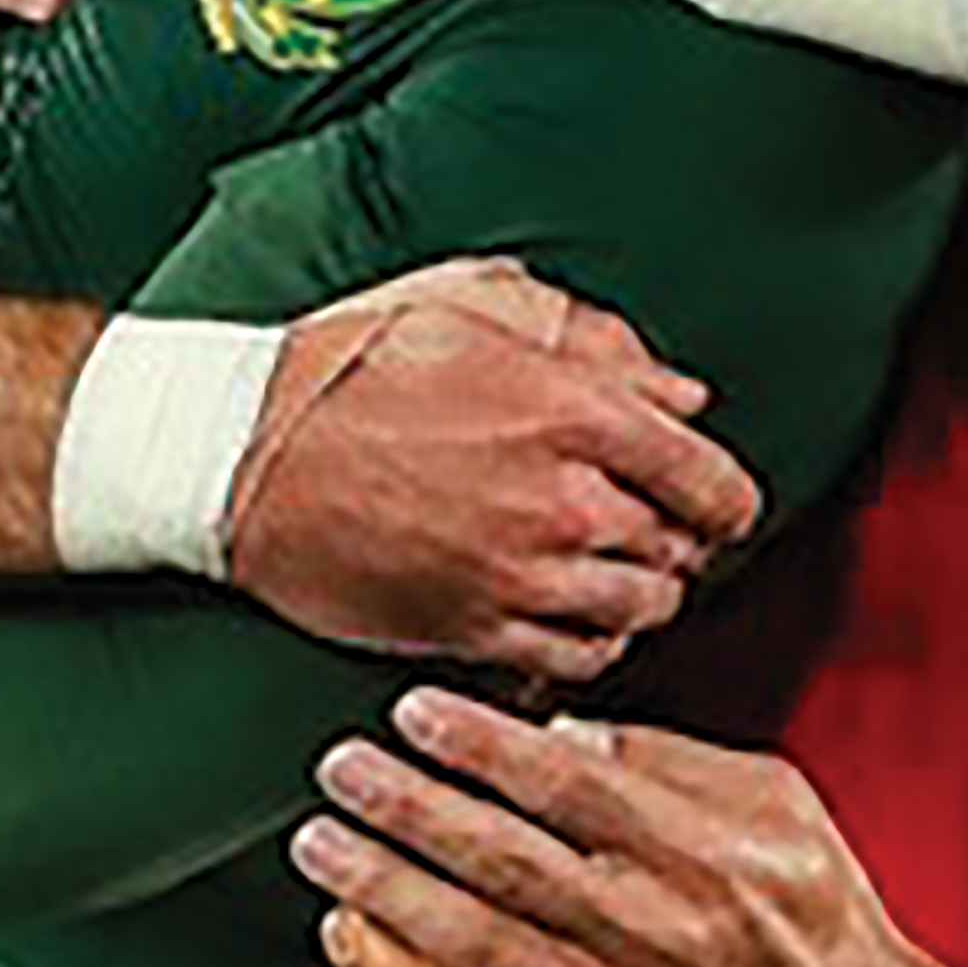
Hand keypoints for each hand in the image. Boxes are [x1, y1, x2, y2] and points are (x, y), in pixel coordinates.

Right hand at [218, 262, 763, 683]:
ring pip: (637, 613)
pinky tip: (562, 612)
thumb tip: (682, 393)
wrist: (243, 450)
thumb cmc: (352, 363)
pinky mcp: (472, 630)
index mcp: (576, 412)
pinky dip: (586, 644)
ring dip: (633, 596)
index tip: (708, 501)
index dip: (724, 499)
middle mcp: (561, 504)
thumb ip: (595, 341)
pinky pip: (576, 661)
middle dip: (673, 543)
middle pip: (681, 554)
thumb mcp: (476, 305)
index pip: (715, 484)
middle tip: (643, 530)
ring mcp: (517, 576)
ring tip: (603, 573)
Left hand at [292, 688, 967, 966]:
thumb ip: (672, 760)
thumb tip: (566, 729)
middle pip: (499, 856)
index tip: (414, 712)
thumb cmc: (818, 925)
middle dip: (405, 805)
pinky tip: (350, 935)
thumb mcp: (778, 806)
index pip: (566, 783)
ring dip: (381, 884)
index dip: (478, 743)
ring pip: (468, 938)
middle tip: (340, 768)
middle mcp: (648, 930)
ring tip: (321, 842)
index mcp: (700, 854)